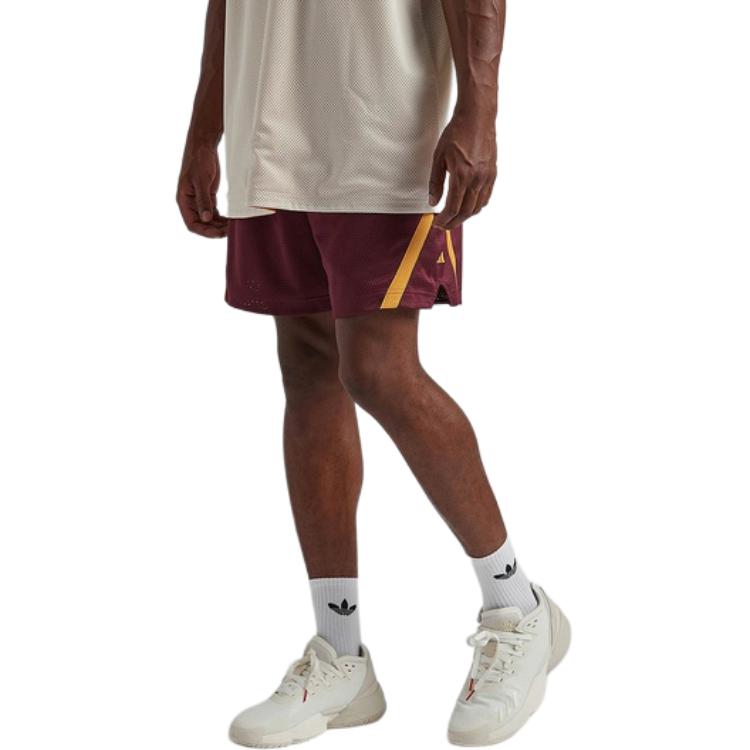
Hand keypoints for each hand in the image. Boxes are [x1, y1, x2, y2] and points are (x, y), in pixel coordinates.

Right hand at [176, 142, 227, 237]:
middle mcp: (190, 204)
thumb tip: (205, 219)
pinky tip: (231, 220)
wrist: (203, 146)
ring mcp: (199, 201)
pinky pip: (214, 213)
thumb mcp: (201, 180)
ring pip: (209, 220)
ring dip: (220, 225)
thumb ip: (203, 200)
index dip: (205, 231)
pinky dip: (222, 218)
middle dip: (215, 230)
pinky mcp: (208, 196)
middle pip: (202, 225)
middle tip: (230, 231)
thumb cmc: (199, 160)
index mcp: (184, 201)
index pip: (192, 224)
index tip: (219, 234)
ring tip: (233, 227)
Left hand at [429, 110, 497, 230]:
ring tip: (455, 217)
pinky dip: (477, 206)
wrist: (477, 117)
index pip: (453, 208)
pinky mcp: (493, 173)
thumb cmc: (457, 133)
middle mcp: (477, 179)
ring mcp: (487, 177)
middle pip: (466, 212)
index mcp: (462, 175)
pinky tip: (469, 205)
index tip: (438, 223)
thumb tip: (433, 201)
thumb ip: (435, 182)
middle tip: (444, 225)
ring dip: (465, 216)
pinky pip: (486, 197)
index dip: (445, 219)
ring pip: (478, 207)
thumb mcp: (439, 157)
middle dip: (454, 222)